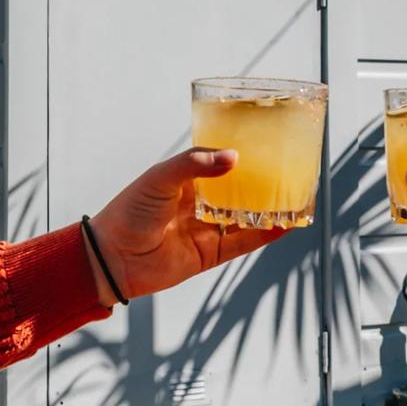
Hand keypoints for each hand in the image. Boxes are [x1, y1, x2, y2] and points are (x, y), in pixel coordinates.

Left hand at [84, 149, 286, 304]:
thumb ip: (195, 164)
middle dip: (261, 184)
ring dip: (268, 210)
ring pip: (245, 218)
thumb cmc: (128, 212)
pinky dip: (264, 235)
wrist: (112, 258)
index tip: (265, 147)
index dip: (241, 157)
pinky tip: (283, 225)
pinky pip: (243, 243)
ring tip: (294, 199)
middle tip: (287, 172)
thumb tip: (233, 157)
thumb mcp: (159, 177)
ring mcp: (206, 229)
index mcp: (186, 181)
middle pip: (238, 192)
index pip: (219, 164)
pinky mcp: (210, 254)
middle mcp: (199, 204)